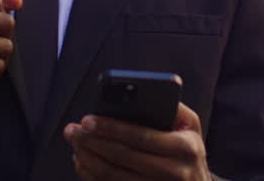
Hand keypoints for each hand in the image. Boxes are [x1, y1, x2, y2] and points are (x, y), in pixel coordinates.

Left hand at [64, 103, 210, 180]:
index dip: (111, 128)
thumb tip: (146, 91)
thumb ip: (173, 107)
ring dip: (88, 160)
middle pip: (122, 156)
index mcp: (184, 147)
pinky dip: (93, 176)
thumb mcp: (190, 126)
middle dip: (93, 141)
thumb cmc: (188, 150)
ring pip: (113, 176)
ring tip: (75, 145)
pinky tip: (83, 163)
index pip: (141, 136)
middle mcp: (173, 172)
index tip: (87, 120)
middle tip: (73, 130)